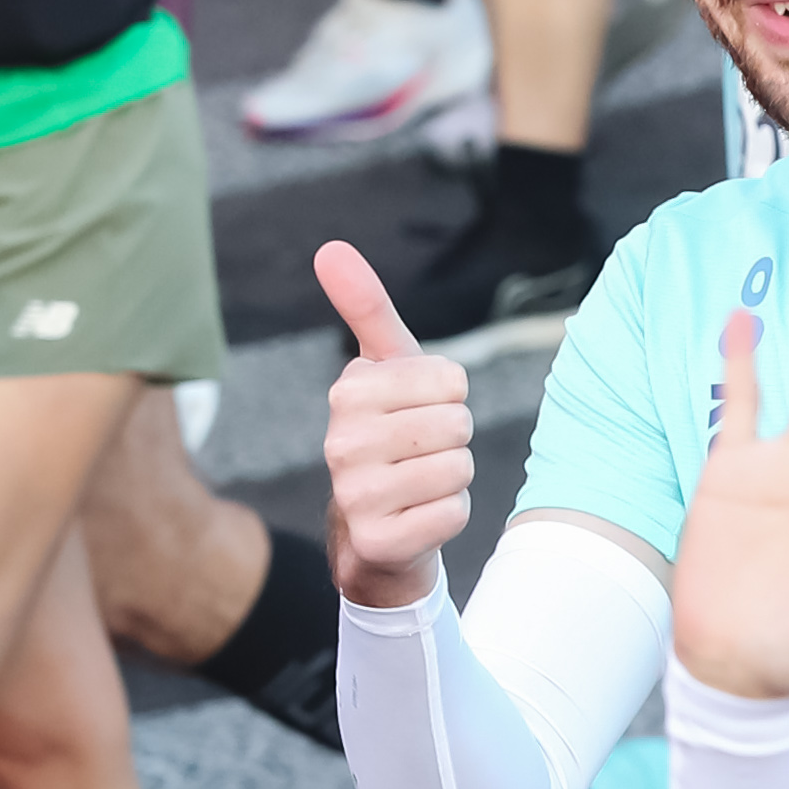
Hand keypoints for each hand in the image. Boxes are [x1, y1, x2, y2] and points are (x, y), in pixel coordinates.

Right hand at [312, 240, 475, 604]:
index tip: (419, 410)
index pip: (452, 380)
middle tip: (421, 451)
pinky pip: (455, 513)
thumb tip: (330, 247)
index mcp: (348, 392)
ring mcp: (356, 495)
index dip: (449, 397)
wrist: (375, 529)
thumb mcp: (384, 368)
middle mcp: (341, 443)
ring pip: (458, 468)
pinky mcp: (380, 541)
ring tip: (419, 482)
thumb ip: (366, 307)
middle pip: (458, 423)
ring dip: (452, 477)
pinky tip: (419, 516)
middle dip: (453, 438)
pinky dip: (450, 514)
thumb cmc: (391, 432)